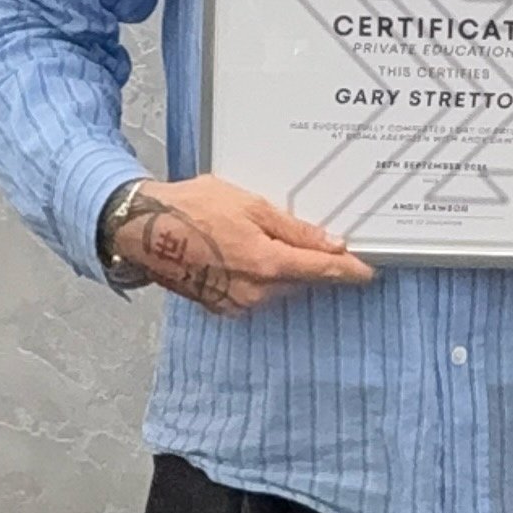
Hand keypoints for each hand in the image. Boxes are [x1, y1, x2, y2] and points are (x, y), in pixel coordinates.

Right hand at [109, 175, 375, 315]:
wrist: (142, 229)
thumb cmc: (193, 208)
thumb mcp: (250, 205)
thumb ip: (294, 229)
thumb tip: (332, 245)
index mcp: (267, 264)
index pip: (323, 271)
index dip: (350, 270)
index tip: (370, 271)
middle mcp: (255, 292)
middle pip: (303, 280)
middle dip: (313, 263)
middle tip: (317, 239)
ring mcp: (237, 303)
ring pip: (280, 287)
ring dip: (284, 268)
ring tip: (266, 237)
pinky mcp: (221, 307)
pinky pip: (256, 292)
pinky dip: (261, 276)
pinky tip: (245, 252)